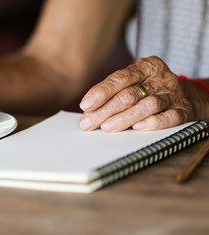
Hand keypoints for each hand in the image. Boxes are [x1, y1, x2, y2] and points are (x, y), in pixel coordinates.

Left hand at [79, 56, 194, 131]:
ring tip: (106, 127)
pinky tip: (137, 128)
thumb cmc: (152, 89)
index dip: (101, 92)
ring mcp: (173, 94)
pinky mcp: (184, 110)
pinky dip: (153, 122)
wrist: (189, 96)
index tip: (85, 105)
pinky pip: (169, 116)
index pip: (120, 78)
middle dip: (106, 110)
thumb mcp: (136, 82)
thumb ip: (115, 92)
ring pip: (148, 105)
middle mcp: (160, 78)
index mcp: (146, 66)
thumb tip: (88, 110)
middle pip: (130, 94)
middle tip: (88, 123)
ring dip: (125, 118)